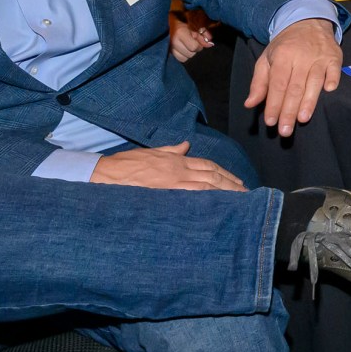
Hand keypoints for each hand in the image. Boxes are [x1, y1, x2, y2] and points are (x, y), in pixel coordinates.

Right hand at [90, 141, 245, 190]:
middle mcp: (178, 169)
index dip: (224, 173)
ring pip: (206, 186)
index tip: (236, 181)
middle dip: (231, 184)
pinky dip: (207, 199)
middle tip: (246, 193)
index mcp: (175, 160)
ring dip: (225, 192)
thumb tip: (186, 145)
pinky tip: (218, 206)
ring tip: (239, 201)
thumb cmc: (124, 165)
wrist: (105, 174)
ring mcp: (172, 182)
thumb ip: (170, 150)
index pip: (207, 165)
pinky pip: (191, 196)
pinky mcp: (165, 193)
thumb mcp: (150, 152)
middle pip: (212, 175)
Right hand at [169, 9, 215, 62]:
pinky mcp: (168, 50)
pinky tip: (185, 48)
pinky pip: (179, 58)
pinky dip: (184, 55)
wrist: (173, 16)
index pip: (194, 47)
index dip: (199, 45)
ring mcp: (169, 47)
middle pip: (190, 54)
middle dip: (195, 49)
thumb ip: (204, 33)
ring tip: (189, 44)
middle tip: (194, 40)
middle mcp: (173, 41)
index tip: (199, 39)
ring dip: (189, 53)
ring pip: (184, 58)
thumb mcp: (198, 21)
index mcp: (180, 33)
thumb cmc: (187, 17)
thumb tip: (209, 44)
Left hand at [245, 17, 342, 136]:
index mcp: (282, 56)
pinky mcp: (334, 57)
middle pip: (295, 87)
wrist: (308, 22)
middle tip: (285, 131)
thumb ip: (259, 82)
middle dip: (289, 110)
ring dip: (309, 101)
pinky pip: (334, 71)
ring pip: (314, 82)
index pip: (277, 84)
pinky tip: (329, 92)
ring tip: (302, 119)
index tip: (270, 121)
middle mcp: (301, 57)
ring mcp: (319, 57)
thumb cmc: (285, 46)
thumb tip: (250, 104)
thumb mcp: (267, 59)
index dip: (274, 104)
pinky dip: (332, 80)